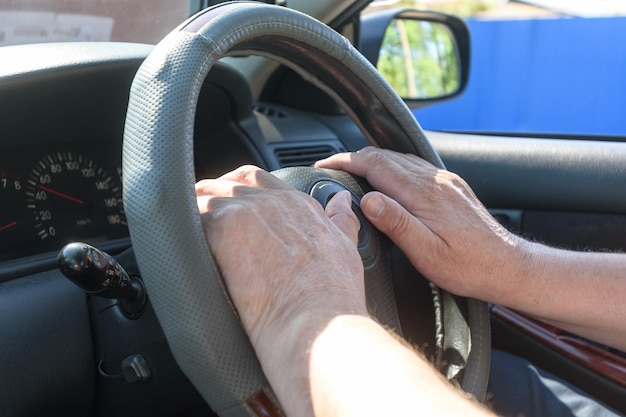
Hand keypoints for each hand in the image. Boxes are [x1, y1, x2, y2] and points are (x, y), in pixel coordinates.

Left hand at [195, 165, 366, 349]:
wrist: (317, 322)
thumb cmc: (333, 297)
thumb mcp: (346, 250)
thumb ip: (341, 220)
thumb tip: (343, 203)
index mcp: (299, 204)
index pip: (261, 181)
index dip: (241, 192)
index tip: (232, 208)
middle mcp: (273, 200)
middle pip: (231, 183)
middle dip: (214, 195)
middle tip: (203, 218)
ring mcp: (246, 210)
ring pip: (207, 195)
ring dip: (194, 212)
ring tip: (186, 236)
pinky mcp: (224, 227)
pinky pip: (190, 215)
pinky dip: (182, 228)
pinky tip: (180, 247)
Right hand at [316, 147, 527, 300]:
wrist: (508, 266)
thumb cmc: (469, 266)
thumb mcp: (427, 253)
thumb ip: (397, 223)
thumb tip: (368, 200)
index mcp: (424, 194)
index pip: (376, 164)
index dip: (346, 161)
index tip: (325, 164)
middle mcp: (435, 180)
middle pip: (385, 156)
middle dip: (354, 159)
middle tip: (332, 168)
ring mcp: (445, 181)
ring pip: (400, 159)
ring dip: (373, 161)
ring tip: (352, 172)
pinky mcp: (452, 187)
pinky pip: (415, 166)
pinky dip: (393, 167)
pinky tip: (388, 178)